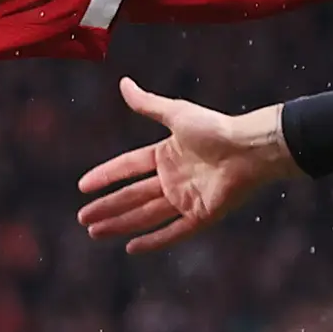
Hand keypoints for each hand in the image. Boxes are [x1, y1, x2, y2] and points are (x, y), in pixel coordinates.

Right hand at [76, 79, 297, 252]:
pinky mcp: (201, 216)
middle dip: (107, 208)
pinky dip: (153, 241)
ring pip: (145, 215)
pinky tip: (131, 248)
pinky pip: (173, 232)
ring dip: (120, 224)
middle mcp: (174, 178)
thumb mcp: (176, 113)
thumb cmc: (216, 128)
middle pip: (132, 196)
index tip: (83, 186)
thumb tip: (123, 83)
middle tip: (83, 218)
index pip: (128, 167)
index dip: (106, 176)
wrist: (249, 149)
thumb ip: (148, 104)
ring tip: (95, 232)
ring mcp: (186, 198)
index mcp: (167, 154)